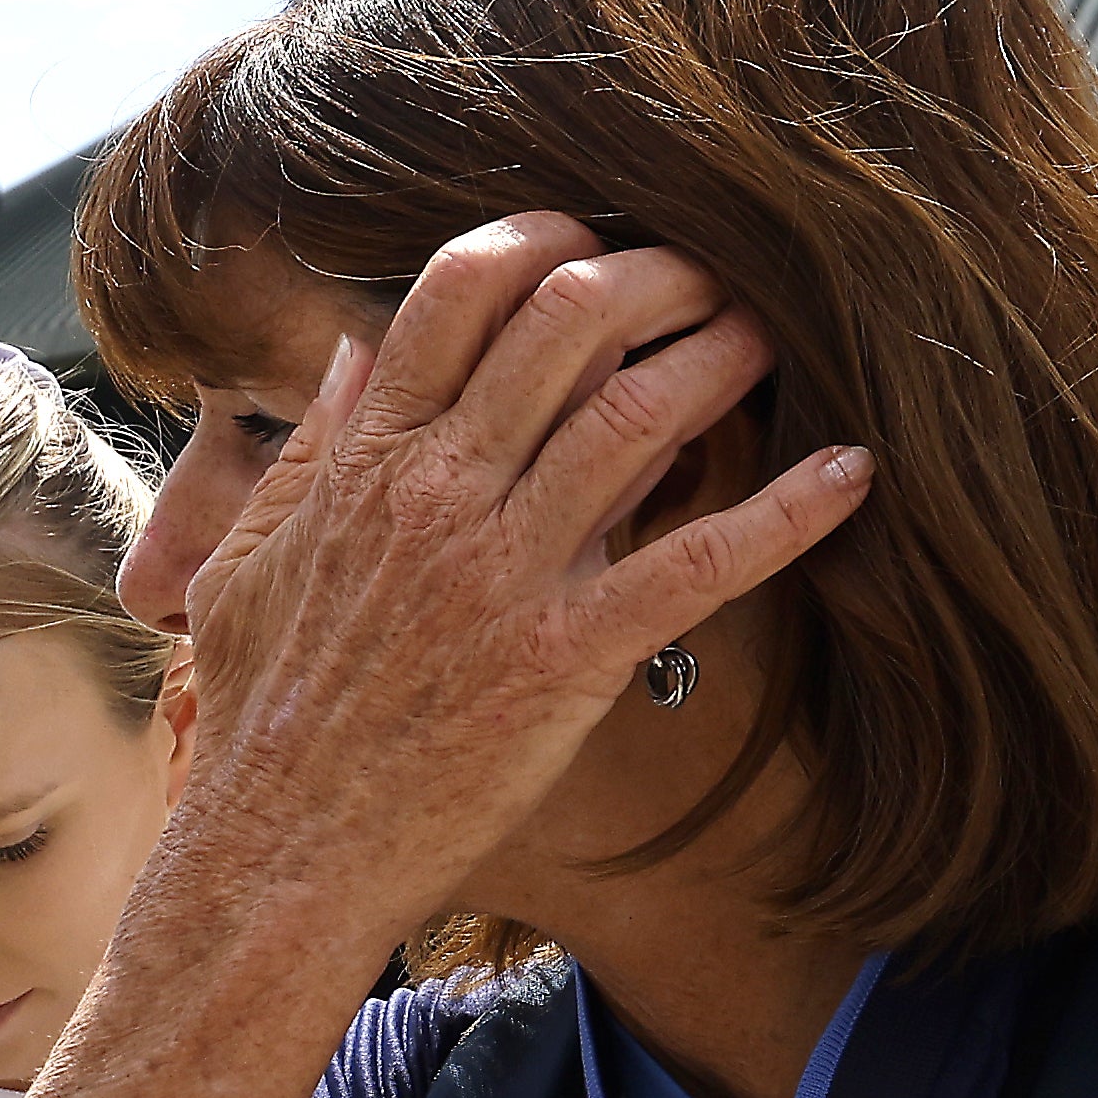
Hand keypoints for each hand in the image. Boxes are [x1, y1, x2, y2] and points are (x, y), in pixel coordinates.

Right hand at [151, 215, 871, 953]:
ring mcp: (505, 574)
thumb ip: (307, 453)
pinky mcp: (565, 659)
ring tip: (772, 337)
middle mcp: (440, 495)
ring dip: (725, 356)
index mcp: (369, 463)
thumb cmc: (261, 723)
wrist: (277, 859)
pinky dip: (786, 514)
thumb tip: (350, 351)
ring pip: (640, 414)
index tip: (596, 245)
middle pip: (570, 319)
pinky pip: (697, 566)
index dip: (547, 238)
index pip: (462, 289)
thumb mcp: (246, 565)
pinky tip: (851, 474)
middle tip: (715, 276)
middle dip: (660, 275)